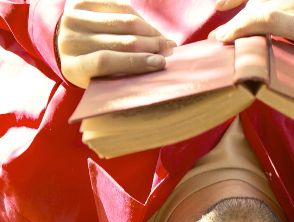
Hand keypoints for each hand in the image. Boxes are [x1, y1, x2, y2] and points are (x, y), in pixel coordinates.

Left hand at [57, 0, 175, 88]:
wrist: (64, 45)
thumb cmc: (92, 71)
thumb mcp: (102, 81)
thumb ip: (123, 76)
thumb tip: (158, 64)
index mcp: (73, 67)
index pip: (105, 62)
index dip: (136, 62)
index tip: (160, 63)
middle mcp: (69, 41)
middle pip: (120, 41)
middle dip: (151, 45)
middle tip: (170, 50)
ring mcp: (73, 19)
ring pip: (124, 22)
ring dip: (150, 31)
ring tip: (164, 40)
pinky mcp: (81, 2)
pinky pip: (120, 7)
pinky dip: (140, 18)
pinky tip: (150, 28)